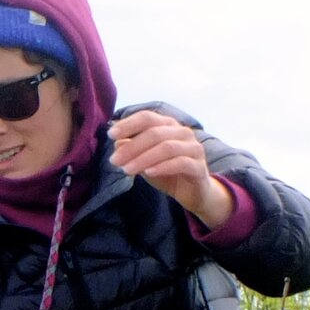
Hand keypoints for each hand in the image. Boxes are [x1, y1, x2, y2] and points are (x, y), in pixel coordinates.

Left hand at [108, 109, 233, 229]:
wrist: (192, 192)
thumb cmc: (166, 171)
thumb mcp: (144, 160)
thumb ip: (132, 150)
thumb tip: (116, 142)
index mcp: (168, 126)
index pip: (147, 118)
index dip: (129, 124)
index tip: (110, 135)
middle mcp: (182, 132)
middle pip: (155, 133)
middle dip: (132, 146)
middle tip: (114, 160)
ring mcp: (193, 148)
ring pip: (167, 147)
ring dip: (143, 158)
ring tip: (126, 170)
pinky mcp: (198, 166)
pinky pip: (180, 163)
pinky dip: (162, 167)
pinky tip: (148, 173)